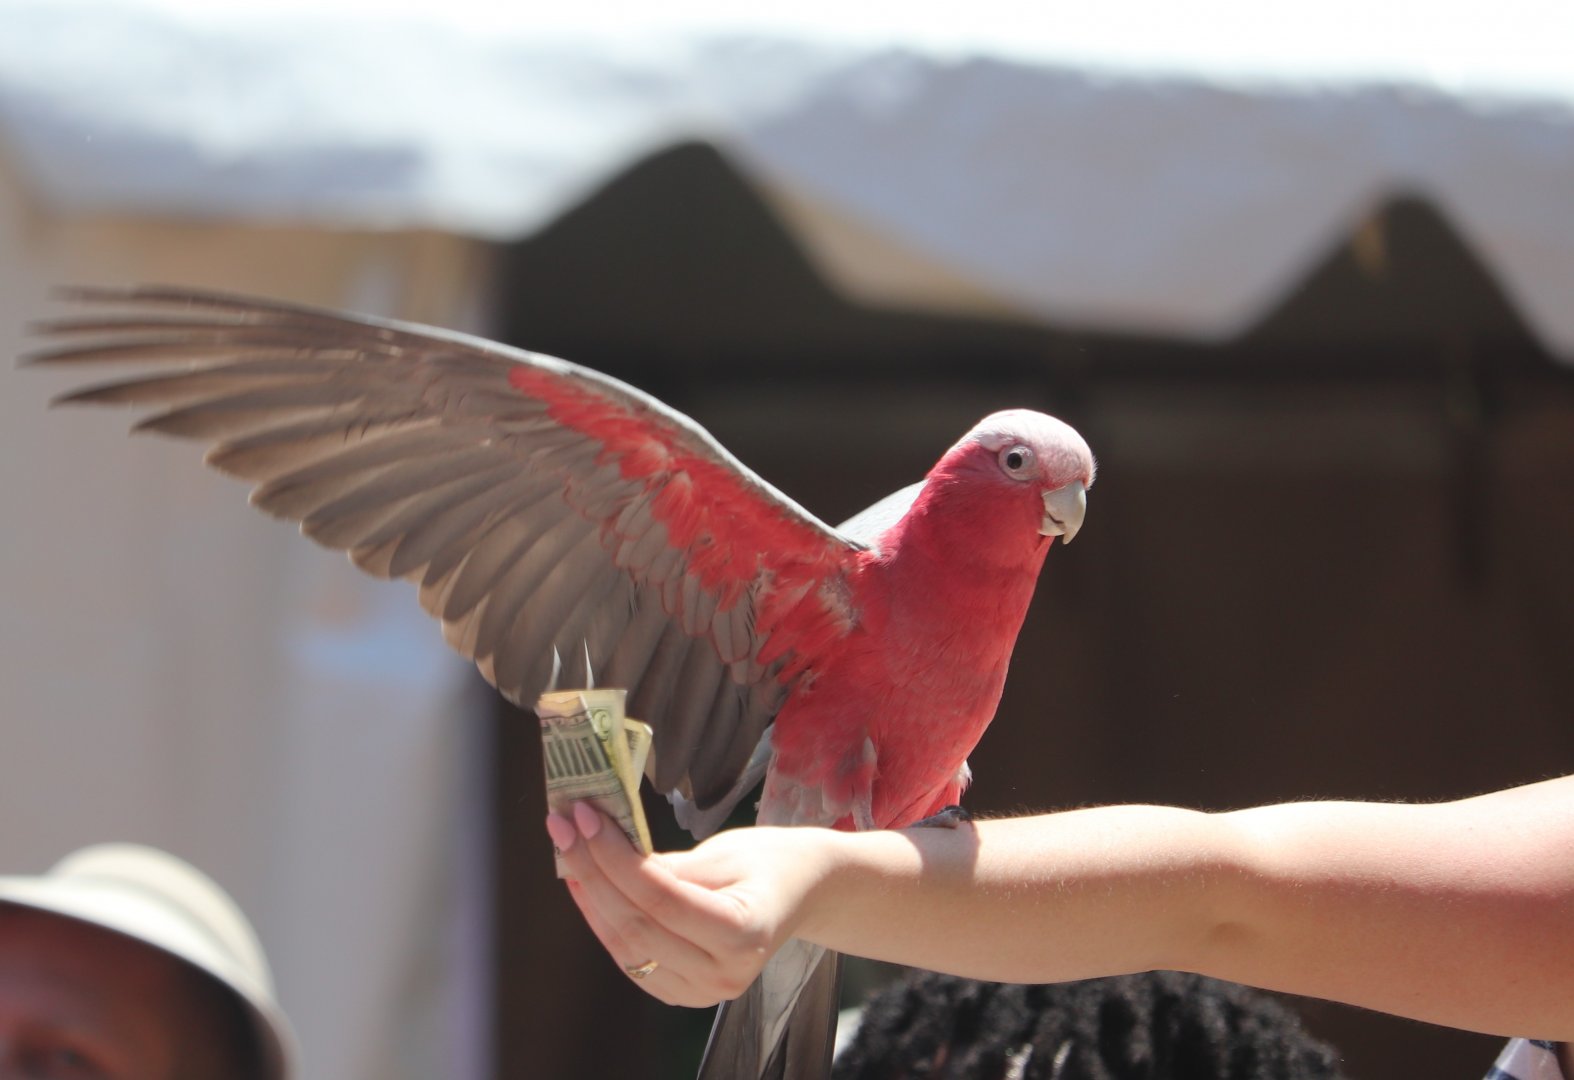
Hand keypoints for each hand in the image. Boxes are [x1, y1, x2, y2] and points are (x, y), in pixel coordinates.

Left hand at [548, 804, 834, 1006]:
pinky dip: (603, 921)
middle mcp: (724, 974)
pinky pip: (630, 959)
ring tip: (568, 850)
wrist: (803, 892)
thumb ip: (666, 864)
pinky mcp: (684, 993)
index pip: (661, 897)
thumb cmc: (770, 862)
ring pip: (625, 946)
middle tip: (565, 826)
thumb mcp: (725, 852)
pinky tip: (587, 884)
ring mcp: (703, 991)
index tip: (586, 818)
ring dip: (589, 896)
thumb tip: (605, 848)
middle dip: (592, 870)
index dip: (615, 857)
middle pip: (636, 924)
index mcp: (743, 933)